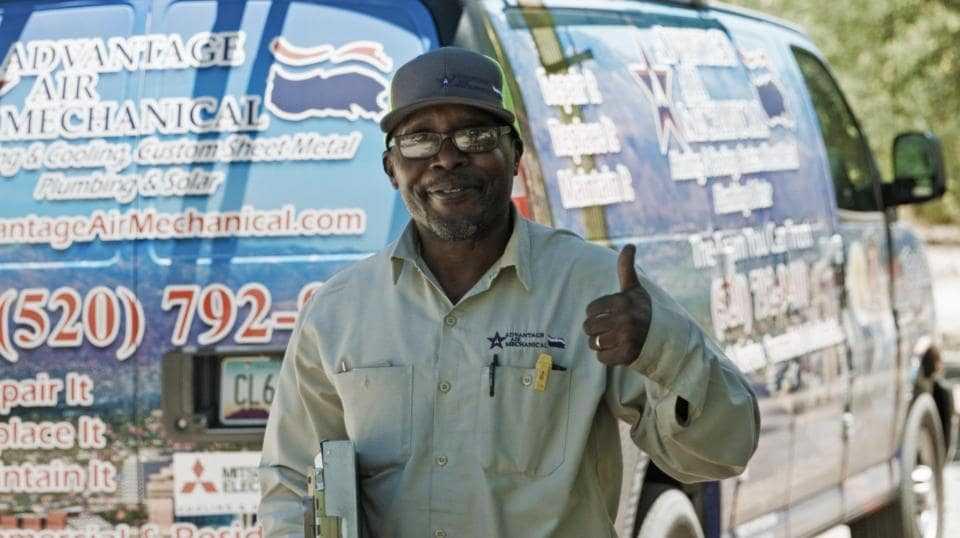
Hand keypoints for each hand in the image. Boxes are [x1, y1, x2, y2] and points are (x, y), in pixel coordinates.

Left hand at [582, 244, 651, 365]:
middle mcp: (625, 319)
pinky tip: (618, 350)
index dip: (596, 314)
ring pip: (594, 344)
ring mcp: (627, 337)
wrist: (664, 337)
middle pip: (588, 328)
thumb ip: (626, 268)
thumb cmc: (642, 310)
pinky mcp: (627, 355)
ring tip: (615, 340)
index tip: (610, 315)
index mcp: (622, 301)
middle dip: (596, 330)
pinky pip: (602, 358)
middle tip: (611, 329)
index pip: (589, 310)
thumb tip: (629, 245)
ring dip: (601, 344)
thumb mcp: (634, 289)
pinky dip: (607, 356)